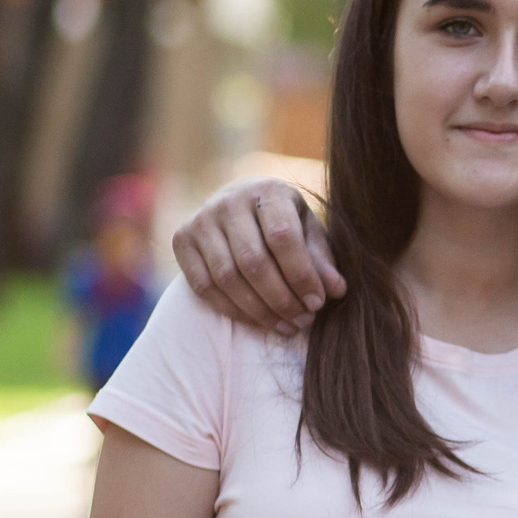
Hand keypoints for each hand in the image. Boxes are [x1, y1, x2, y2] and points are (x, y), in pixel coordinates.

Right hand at [171, 178, 342, 334]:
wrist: (240, 204)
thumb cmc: (283, 221)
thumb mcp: (309, 232)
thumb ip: (322, 259)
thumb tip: (336, 290)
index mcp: (268, 192)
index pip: (283, 238)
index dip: (301, 275)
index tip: (317, 303)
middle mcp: (229, 201)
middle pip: (253, 262)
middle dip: (281, 299)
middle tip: (303, 321)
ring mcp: (200, 220)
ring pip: (228, 277)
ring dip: (259, 310)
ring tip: (286, 326)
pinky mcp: (181, 239)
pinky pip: (204, 286)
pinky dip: (233, 310)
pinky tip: (258, 320)